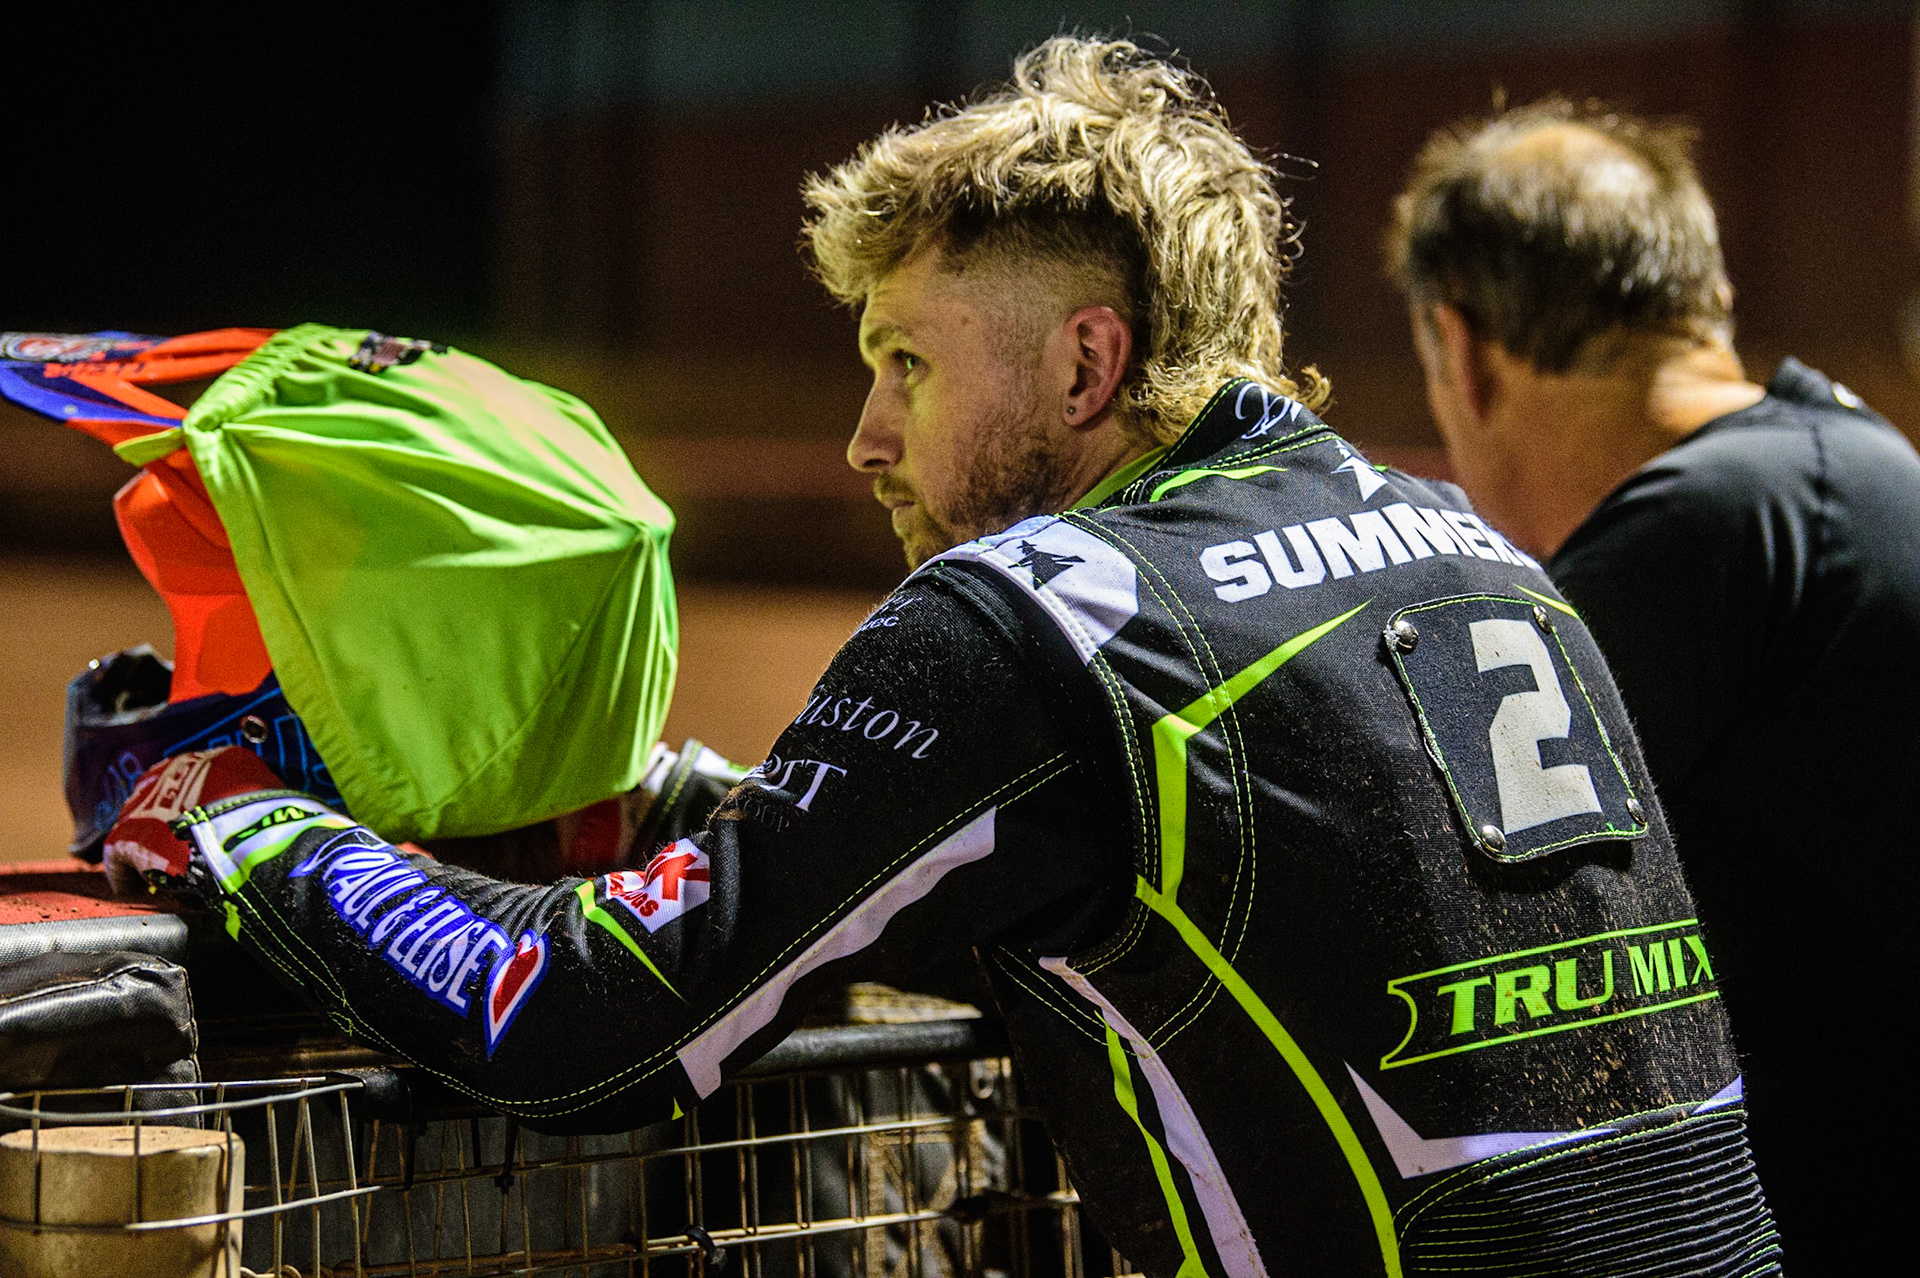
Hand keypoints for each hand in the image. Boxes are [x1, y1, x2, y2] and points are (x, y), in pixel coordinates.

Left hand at [103, 747, 284, 893]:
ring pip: (137, 821)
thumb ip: (261, 809)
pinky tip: (132, 888)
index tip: (200, 821)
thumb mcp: (278, 806)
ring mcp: (151, 800)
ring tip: (153, 869)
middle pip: (162, 794)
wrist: (253, 845)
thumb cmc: (276, 828)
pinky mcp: (129, 834)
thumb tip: (268, 824)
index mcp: (222, 759)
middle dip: (164, 819)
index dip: (198, 803)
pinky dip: (126, 874)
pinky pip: (120, 857)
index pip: (200, 777)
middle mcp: (181, 770)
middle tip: (173, 846)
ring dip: (145, 844)